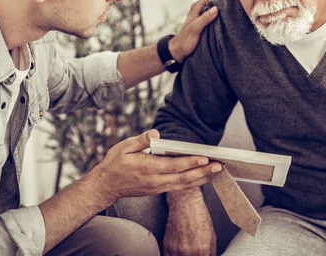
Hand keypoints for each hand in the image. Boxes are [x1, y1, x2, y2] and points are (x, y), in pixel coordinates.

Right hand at [87, 130, 221, 206]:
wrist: (107, 185)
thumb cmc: (115, 163)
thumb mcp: (124, 147)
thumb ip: (141, 140)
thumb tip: (155, 134)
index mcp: (147, 168)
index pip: (174, 165)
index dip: (191, 162)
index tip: (205, 158)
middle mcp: (155, 181)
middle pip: (184, 177)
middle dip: (203, 172)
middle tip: (219, 166)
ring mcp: (158, 187)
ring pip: (184, 185)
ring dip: (202, 179)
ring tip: (216, 172)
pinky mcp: (159, 190)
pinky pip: (180, 187)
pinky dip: (193, 183)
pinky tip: (202, 178)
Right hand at [163, 189, 216, 255]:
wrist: (185, 203)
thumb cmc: (199, 216)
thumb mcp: (212, 236)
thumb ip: (211, 253)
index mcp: (202, 251)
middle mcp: (188, 253)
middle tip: (194, 253)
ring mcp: (175, 250)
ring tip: (186, 252)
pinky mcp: (166, 246)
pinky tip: (178, 254)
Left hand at [169, 0, 228, 62]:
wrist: (179, 50)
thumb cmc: (185, 41)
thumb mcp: (195, 30)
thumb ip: (204, 19)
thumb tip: (216, 8)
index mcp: (197, 7)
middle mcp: (200, 8)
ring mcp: (202, 14)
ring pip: (217, 3)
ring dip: (226, 0)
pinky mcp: (205, 20)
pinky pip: (216, 11)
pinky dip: (224, 9)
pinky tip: (231, 11)